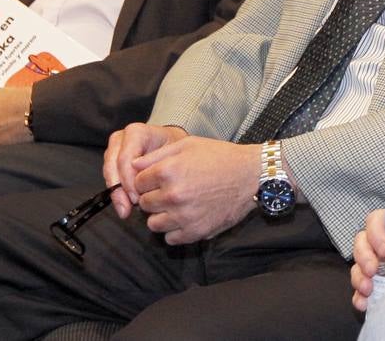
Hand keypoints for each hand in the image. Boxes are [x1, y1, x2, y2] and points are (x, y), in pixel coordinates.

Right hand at [102, 122, 188, 219]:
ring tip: (126, 210)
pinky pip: (110, 179)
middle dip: (119, 190)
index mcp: (136, 133)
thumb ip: (158, 167)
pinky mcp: (112, 162)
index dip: (129, 180)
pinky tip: (124, 206)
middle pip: (112, 166)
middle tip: (128, 208)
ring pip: (108, 173)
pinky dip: (117, 194)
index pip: (125, 158)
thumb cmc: (174, 148)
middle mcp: (121, 139)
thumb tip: (143, 189)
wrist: (172, 145)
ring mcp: (114, 150)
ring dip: (116, 194)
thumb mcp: (172, 154)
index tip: (137, 198)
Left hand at [129, 136, 259, 244]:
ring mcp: (184, 216)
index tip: (160, 178)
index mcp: (167, 171)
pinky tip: (186, 218)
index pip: (138, 182)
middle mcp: (173, 195)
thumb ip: (156, 155)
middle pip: (144, 204)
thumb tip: (133, 165)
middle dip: (153, 197)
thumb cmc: (219, 157)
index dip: (148, 180)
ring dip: (161, 216)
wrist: (251, 176)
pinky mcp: (195, 232)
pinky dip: (175, 230)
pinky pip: (170, 239)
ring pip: (153, 224)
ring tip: (177, 206)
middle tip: (170, 191)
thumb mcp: (187, 145)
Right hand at [350, 209, 384, 312]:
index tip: (384, 249)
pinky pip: (361, 289)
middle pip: (362, 242)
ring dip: (358, 276)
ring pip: (358, 265)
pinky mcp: (378, 285)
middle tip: (372, 270)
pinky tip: (364, 303)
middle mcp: (384, 246)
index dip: (375, 231)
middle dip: (363, 255)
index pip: (376, 220)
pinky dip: (359, 296)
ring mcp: (379, 266)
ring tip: (367, 289)